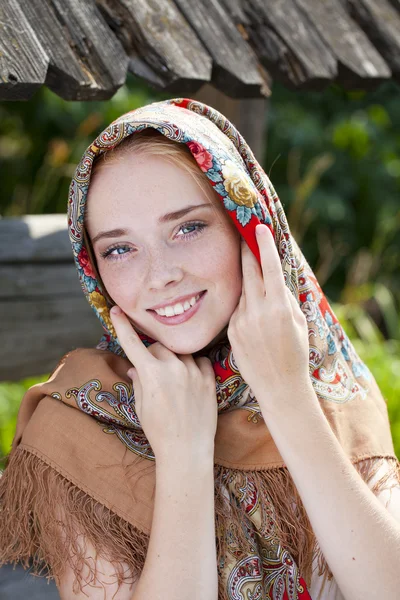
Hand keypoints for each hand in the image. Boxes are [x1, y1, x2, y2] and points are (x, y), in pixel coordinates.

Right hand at [110, 306, 217, 464]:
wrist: (187, 450)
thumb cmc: (159, 431)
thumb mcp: (141, 407)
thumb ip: (139, 382)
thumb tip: (135, 368)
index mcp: (151, 374)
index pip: (132, 343)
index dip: (122, 326)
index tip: (116, 310)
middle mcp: (172, 367)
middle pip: (159, 346)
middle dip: (154, 355)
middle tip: (155, 374)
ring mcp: (193, 372)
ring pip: (181, 352)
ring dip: (176, 361)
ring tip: (176, 384)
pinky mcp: (209, 379)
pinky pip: (201, 360)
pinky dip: (195, 366)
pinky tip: (192, 382)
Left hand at [227, 224, 312, 416]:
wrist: (278, 386)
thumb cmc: (295, 353)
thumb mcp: (298, 322)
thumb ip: (284, 298)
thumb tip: (274, 277)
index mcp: (279, 307)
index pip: (269, 268)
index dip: (263, 246)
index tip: (259, 228)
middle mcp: (258, 311)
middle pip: (248, 272)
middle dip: (246, 253)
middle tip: (242, 236)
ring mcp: (241, 321)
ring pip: (243, 291)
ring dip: (248, 283)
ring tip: (255, 285)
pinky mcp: (231, 331)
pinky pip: (238, 310)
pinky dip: (245, 307)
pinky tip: (254, 320)